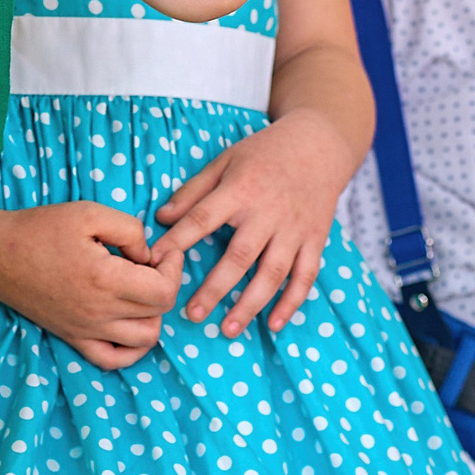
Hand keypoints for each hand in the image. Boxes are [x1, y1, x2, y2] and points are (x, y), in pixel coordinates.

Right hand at [0, 201, 181, 370]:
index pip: (165, 291)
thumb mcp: (90, 212)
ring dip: (153, 315)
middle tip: (148, 262)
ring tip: (139, 289)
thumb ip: (130, 230)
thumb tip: (147, 254)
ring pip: (145, 340)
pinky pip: (113, 360)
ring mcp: (86, 330)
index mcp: (105, 280)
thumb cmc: (41, 229)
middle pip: (159, 313)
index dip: (173, 268)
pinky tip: (129, 323)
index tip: (161, 250)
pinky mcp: (74, 338)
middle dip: (165, 284)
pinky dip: (132, 348)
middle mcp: (99, 313)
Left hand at [151, 110, 360, 336]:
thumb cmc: (263, 154)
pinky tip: (274, 324)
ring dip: (251, 304)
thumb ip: (193, 191)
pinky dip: (292, 302)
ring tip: (228, 329)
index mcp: (240, 189)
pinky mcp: (314, 240)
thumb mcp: (225, 161)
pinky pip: (305, 276)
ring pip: (273, 273)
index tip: (156, 263)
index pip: (204, 218)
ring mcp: (294, 229)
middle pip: (239, 256)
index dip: (179, 240)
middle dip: (215, 288)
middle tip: (192, 315)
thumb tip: (161, 218)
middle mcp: (268, 213)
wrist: (318, 145)